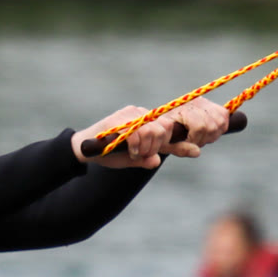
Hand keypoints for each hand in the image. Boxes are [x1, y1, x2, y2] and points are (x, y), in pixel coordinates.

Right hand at [72, 99, 230, 169]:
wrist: (83, 148)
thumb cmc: (106, 154)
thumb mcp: (130, 159)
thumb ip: (144, 159)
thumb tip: (157, 162)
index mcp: (147, 123)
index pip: (170, 129)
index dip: (181, 143)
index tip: (195, 153)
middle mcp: (142, 115)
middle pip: (166, 127)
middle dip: (159, 145)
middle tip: (143, 154)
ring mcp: (132, 114)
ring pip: (155, 130)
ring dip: (148, 147)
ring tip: (135, 153)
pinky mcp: (121, 118)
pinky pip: (139, 132)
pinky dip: (137, 145)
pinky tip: (130, 151)